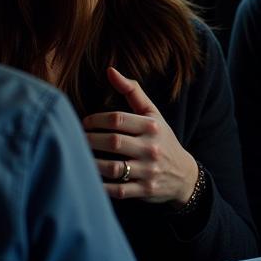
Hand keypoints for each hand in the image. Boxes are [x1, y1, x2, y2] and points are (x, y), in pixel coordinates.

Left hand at [83, 67, 199, 203]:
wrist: (184, 175)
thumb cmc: (161, 139)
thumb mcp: (153, 114)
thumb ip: (132, 92)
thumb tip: (109, 70)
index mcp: (152, 126)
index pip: (118, 119)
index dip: (95, 120)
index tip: (84, 123)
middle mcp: (151, 148)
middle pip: (113, 142)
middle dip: (90, 140)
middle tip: (77, 139)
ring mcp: (148, 171)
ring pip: (112, 168)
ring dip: (91, 162)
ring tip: (79, 156)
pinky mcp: (144, 190)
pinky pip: (117, 190)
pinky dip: (100, 186)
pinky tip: (89, 178)